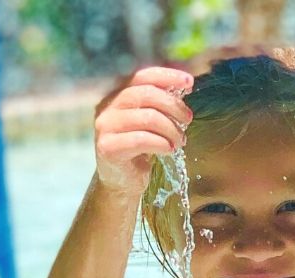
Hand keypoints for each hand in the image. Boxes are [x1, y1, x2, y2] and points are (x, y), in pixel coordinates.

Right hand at [93, 67, 194, 194]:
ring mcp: (105, 127)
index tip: (189, 82)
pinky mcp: (108, 147)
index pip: (142, 77)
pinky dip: (162, 143)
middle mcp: (107, 108)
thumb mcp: (149, 123)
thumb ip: (159, 104)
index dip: (167, 76)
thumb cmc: (140, 150)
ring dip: (171, 129)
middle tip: (188, 119)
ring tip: (180, 141)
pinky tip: (169, 150)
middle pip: (146, 95)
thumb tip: (183, 87)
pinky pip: (142, 139)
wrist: (122, 182)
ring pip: (148, 118)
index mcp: (117, 95)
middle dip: (173, 106)